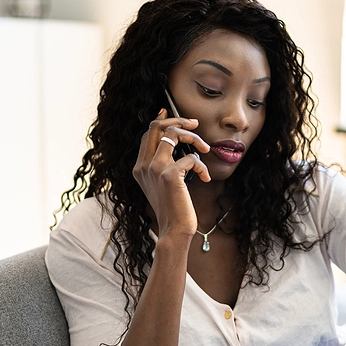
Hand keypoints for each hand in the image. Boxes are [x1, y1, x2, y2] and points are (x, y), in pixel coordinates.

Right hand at [132, 109, 210, 237]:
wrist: (174, 230)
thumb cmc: (173, 209)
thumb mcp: (163, 185)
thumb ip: (164, 165)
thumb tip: (174, 143)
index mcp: (140, 168)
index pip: (148, 134)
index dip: (162, 120)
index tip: (174, 115)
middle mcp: (144, 166)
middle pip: (157, 127)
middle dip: (178, 121)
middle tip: (195, 124)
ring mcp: (155, 169)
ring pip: (173, 135)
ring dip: (194, 138)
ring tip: (205, 149)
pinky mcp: (170, 175)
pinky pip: (191, 158)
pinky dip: (202, 166)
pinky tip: (205, 179)